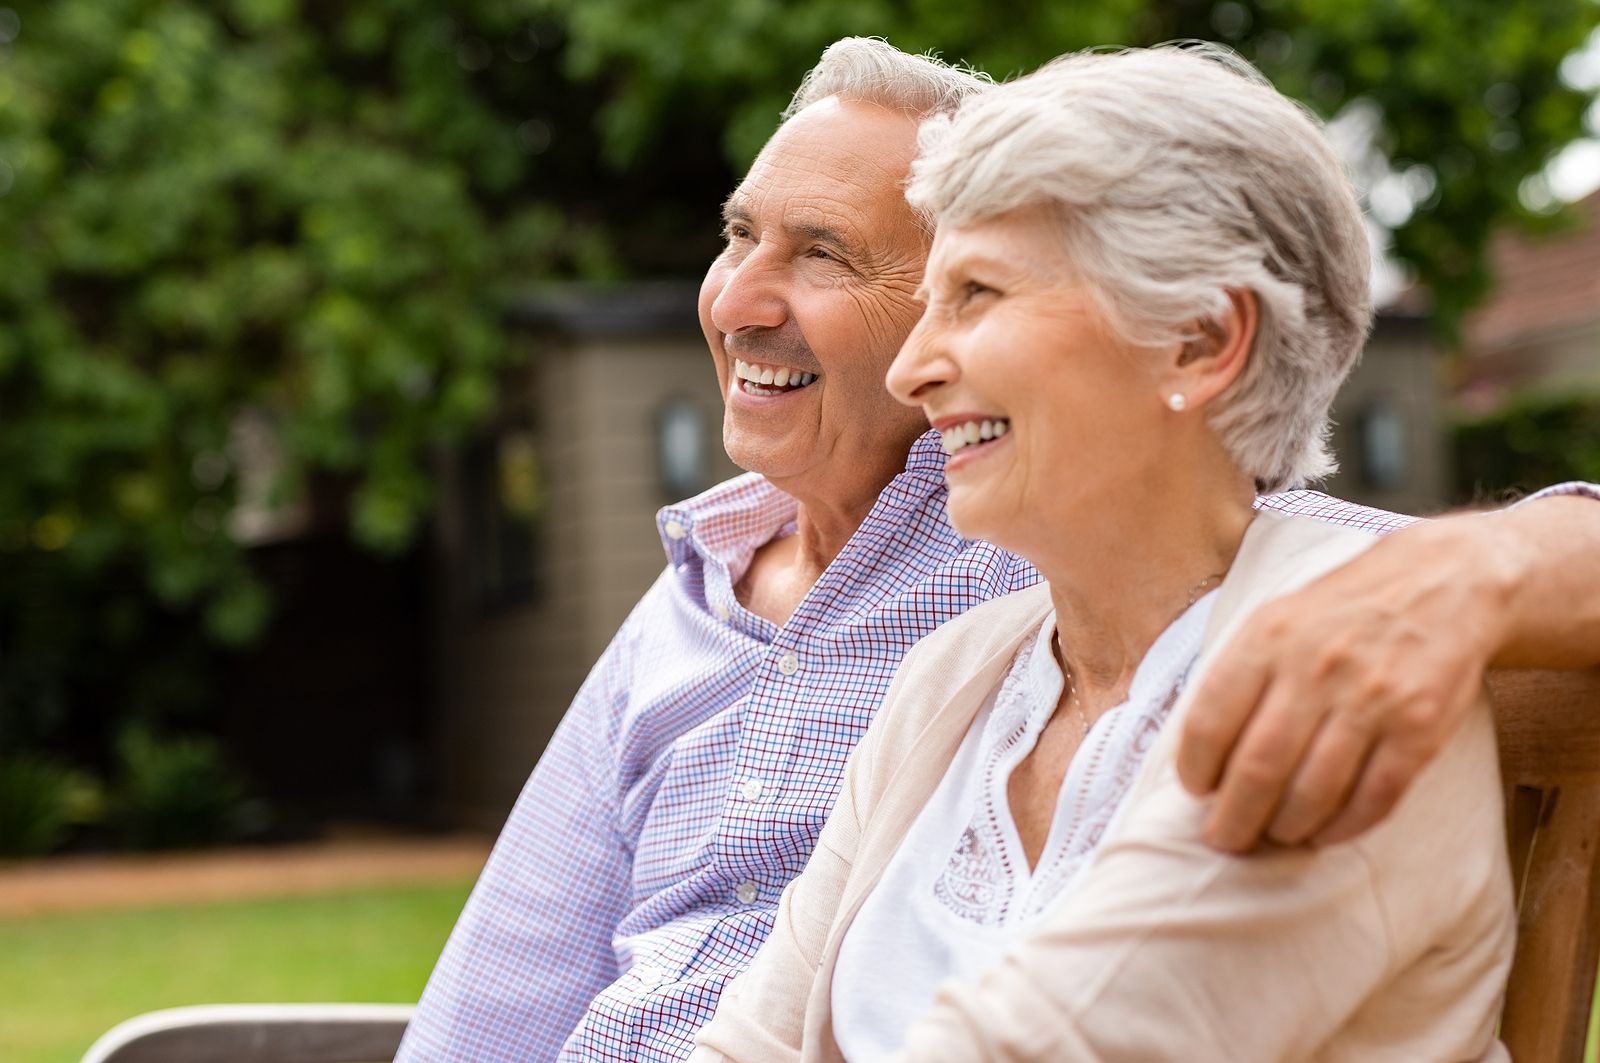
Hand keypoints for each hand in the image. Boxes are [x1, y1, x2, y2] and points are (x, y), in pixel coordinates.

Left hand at [1176, 516, 1513, 851]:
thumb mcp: (1275, 619)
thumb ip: (1239, 675)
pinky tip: (1323, 833)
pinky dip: (1342, 828)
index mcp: (1268, 639)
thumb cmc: (1340, 612)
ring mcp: (1372, 699)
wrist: (1441, 584)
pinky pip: (1374, 798)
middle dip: (1233, 818)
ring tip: (1272, 836)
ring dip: (1285, 828)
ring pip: (1314, 791)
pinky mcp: (1420, 727)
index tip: (1196, 790)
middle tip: (1224, 840)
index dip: (1195, 769)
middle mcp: (1316, 669)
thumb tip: (1200, 751)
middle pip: (1258, 767)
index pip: (1209, 721)